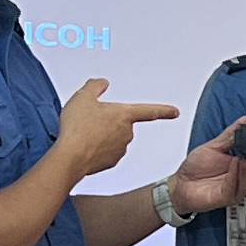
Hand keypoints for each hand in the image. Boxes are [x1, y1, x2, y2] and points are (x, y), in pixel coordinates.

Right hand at [51, 79, 181, 181]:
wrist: (70, 157)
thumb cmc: (78, 128)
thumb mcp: (83, 97)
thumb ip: (95, 86)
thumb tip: (101, 83)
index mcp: (124, 115)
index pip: (150, 110)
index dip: (164, 110)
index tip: (175, 112)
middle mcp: (126, 133)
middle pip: (121, 123)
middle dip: (108, 121)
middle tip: (89, 120)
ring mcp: (120, 149)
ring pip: (113, 137)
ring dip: (101, 135)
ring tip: (84, 133)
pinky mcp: (110, 162)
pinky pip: (105, 151)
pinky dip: (97, 148)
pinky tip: (84, 145)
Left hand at [170, 115, 245, 213]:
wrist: (179, 186)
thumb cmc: (196, 169)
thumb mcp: (214, 146)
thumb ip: (230, 135)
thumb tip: (245, 121)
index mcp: (245, 167)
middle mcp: (244, 179)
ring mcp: (237, 189)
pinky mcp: (227, 197)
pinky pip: (237, 187)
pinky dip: (238, 174)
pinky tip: (237, 163)